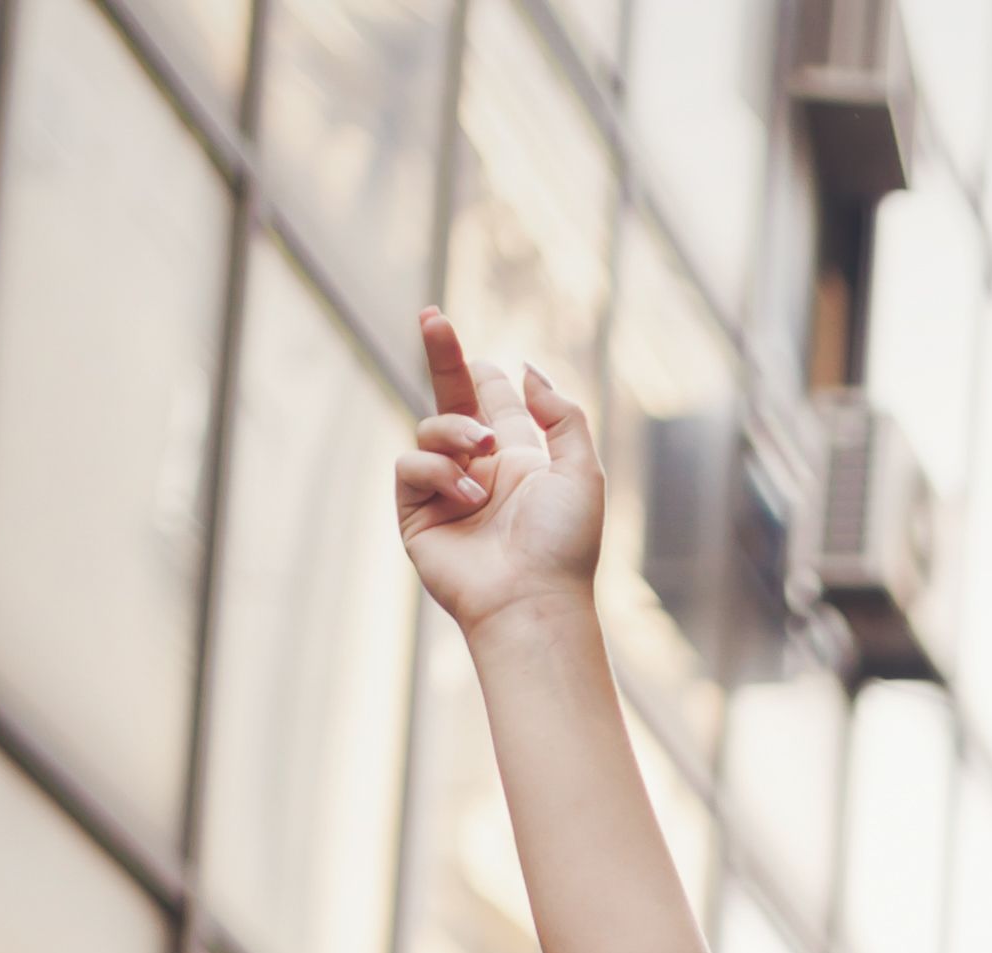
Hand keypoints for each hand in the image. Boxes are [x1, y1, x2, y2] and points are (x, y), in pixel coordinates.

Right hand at [396, 307, 602, 631]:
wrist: (532, 598)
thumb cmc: (564, 543)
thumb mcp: (580, 471)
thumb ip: (560, 416)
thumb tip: (528, 370)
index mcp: (518, 458)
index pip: (493, 400)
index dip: (482, 370)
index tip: (470, 336)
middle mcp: (479, 468)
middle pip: (452, 398)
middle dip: (443, 356)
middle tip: (432, 316)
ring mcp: (446, 489)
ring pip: (431, 427)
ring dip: (455, 430)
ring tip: (481, 452)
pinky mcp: (417, 513)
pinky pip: (411, 465)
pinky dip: (438, 471)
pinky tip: (467, 494)